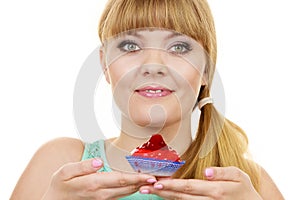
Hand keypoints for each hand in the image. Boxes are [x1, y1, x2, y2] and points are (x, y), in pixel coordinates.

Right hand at [42, 158, 156, 199]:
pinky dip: (132, 189)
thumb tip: (98, 162)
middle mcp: (102, 193)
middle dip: (144, 182)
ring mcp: (103, 199)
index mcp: (94, 184)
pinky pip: (122, 195)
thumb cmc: (60, 185)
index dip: (137, 178)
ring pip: (127, 192)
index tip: (151, 176)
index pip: (121, 180)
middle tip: (160, 176)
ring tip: (154, 179)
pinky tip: (139, 183)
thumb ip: (82, 166)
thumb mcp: (65, 172)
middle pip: (128, 187)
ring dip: (141, 185)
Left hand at [139, 166, 261, 199]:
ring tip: (150, 191)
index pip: (189, 186)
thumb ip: (223, 172)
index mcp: (215, 191)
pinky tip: (165, 197)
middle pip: (180, 196)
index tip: (158, 182)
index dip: (172, 185)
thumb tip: (207, 172)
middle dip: (162, 192)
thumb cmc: (245, 190)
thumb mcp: (240, 176)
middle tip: (145, 187)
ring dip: (165, 197)